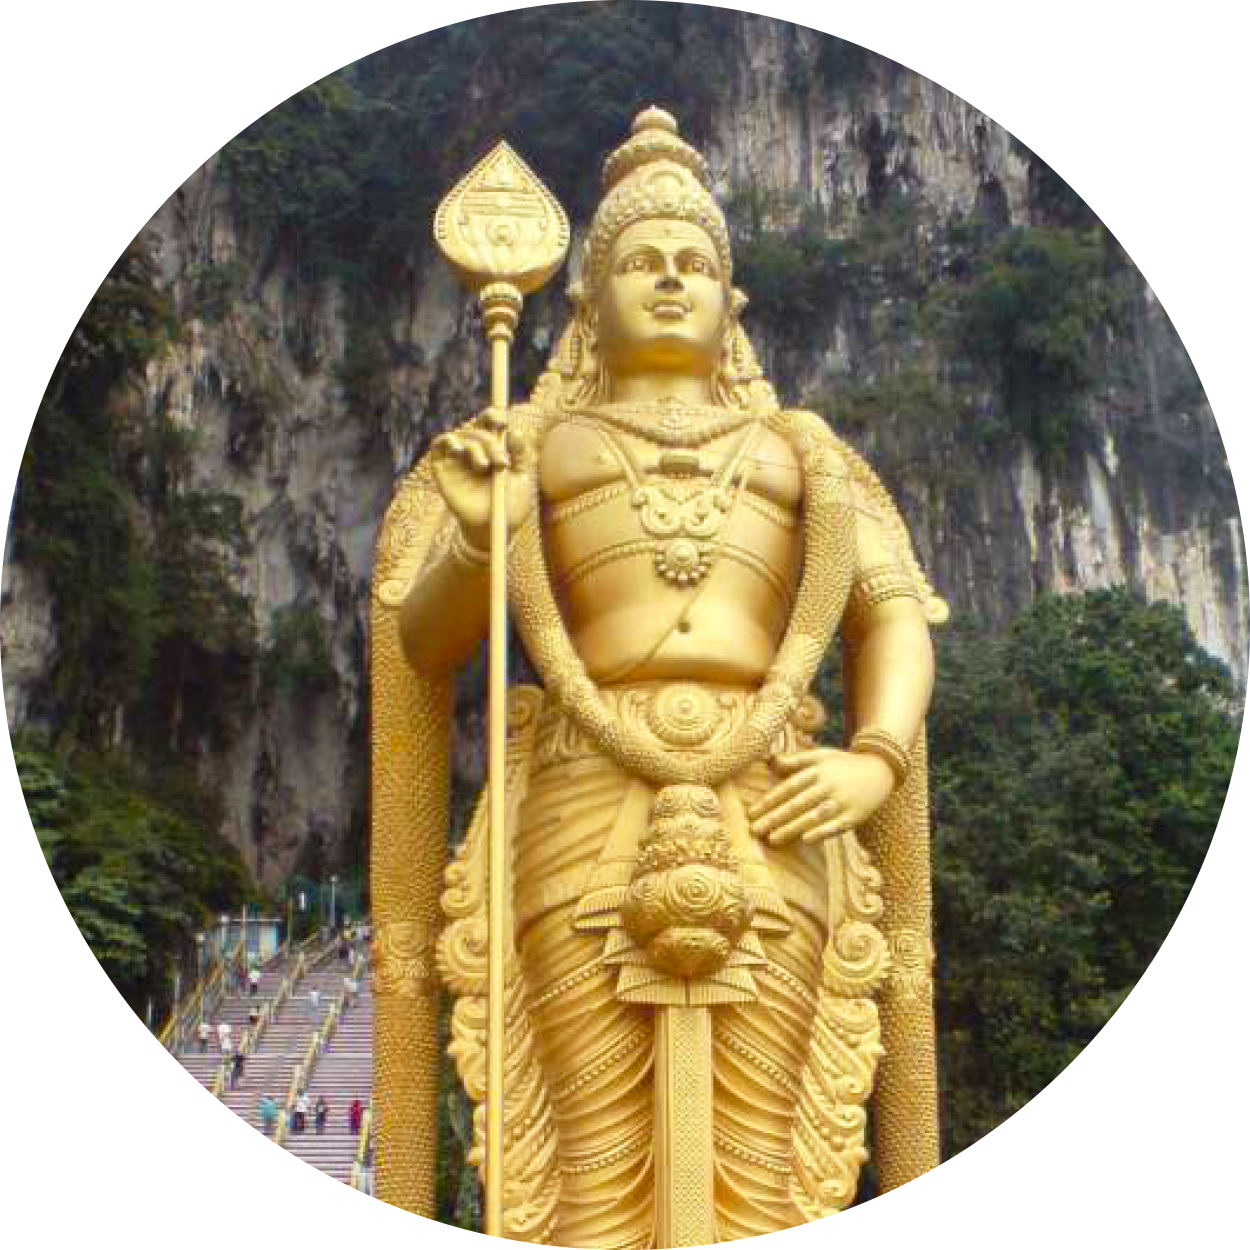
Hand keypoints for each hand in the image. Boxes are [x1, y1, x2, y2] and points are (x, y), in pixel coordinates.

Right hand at [429, 409, 535, 547]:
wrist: (493, 529)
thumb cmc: (510, 505)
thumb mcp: (522, 479)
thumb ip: (521, 455)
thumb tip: (515, 432)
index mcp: (494, 448)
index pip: (489, 422)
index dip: (493, 416)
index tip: (503, 423)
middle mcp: (474, 450)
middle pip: (477, 431)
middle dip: (491, 443)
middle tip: (501, 463)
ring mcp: (457, 458)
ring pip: (461, 437)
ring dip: (475, 447)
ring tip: (484, 466)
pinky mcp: (442, 469)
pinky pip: (438, 445)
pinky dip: (447, 440)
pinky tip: (458, 448)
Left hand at [748, 748, 895, 845]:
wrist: (881, 770)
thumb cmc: (844, 764)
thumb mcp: (821, 755)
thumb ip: (796, 759)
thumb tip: (771, 761)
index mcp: (817, 771)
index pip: (788, 788)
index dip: (769, 801)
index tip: (752, 813)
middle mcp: (828, 786)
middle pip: (797, 804)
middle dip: (774, 818)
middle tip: (755, 830)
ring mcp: (842, 801)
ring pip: (813, 816)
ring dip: (792, 828)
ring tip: (772, 839)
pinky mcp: (855, 816)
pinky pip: (836, 826)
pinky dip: (822, 832)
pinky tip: (806, 840)